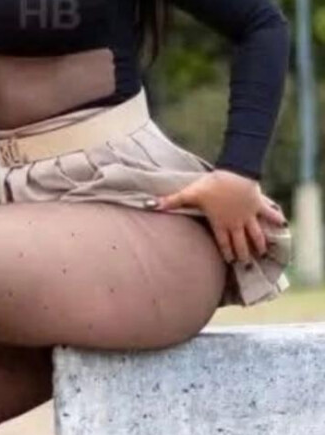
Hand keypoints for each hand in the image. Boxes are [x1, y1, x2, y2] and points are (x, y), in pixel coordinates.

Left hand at [155, 169, 287, 263]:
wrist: (236, 170)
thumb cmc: (212, 183)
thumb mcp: (190, 193)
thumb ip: (172, 202)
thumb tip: (151, 206)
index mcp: (220, 224)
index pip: (224, 244)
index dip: (226, 254)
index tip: (230, 263)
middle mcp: (236, 223)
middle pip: (241, 244)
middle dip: (243, 254)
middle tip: (246, 264)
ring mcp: (249, 215)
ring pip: (256, 234)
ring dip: (259, 244)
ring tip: (261, 253)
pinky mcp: (259, 204)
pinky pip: (269, 215)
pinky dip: (276, 220)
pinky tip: (282, 226)